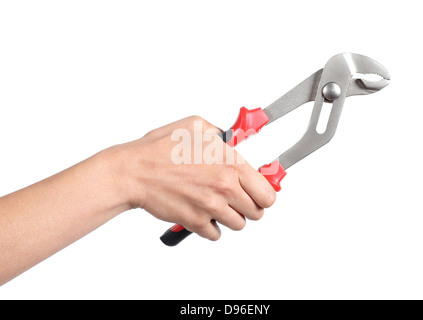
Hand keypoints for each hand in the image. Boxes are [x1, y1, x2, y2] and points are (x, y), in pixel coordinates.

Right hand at [115, 116, 276, 239]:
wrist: (134, 171)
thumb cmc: (160, 148)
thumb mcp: (196, 126)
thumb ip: (221, 134)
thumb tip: (231, 140)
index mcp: (231, 163)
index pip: (268, 193)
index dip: (264, 194)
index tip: (259, 193)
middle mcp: (225, 187)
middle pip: (257, 212)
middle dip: (248, 206)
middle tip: (236, 198)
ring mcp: (211, 207)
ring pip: (238, 224)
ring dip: (229, 216)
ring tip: (216, 204)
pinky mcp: (195, 222)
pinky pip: (215, 234)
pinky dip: (210, 226)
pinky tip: (201, 212)